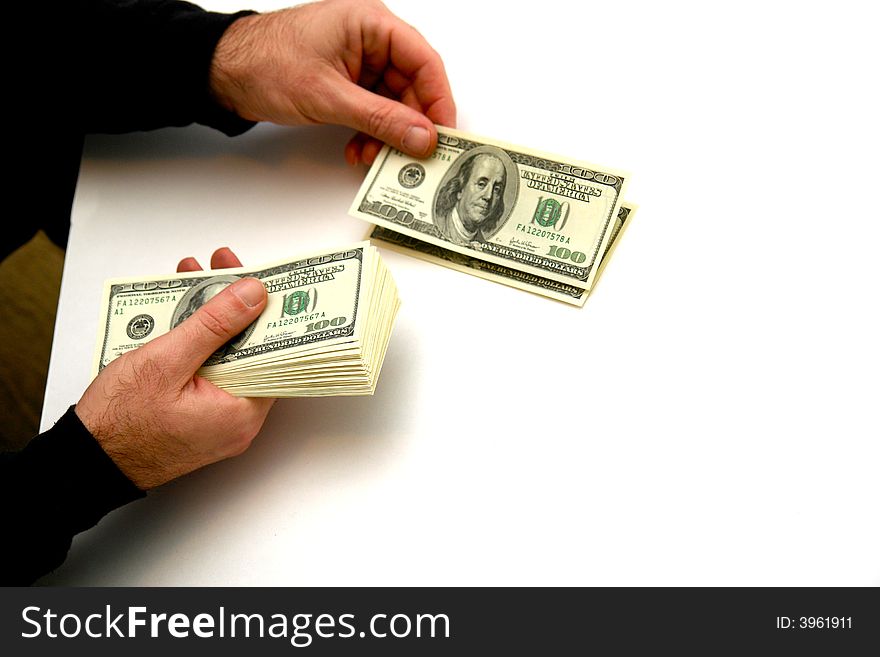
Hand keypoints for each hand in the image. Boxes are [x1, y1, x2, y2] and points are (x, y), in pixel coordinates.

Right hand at [75, 248, 274, 489]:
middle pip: (252, 351)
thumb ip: (214, 325)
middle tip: (222, 269)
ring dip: (215, 321)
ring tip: (196, 280)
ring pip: (230, 359)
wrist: (87, 461)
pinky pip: (213, 374)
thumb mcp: (167, 360)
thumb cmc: (119, 421)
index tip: (258, 278)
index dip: (266, 310)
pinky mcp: (203, 418)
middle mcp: (240, 421)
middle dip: (236, 307)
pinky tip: (185, 314)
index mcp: (242, 411)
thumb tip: (253, 295)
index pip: (274, 352)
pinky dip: (202, 344)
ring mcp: (221, 422)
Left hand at [210, 0, 455, 164]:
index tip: (443, 136)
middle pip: (411, 87)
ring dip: (386, 135)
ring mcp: (359, 60)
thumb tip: (421, 137)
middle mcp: (370, 39)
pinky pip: (373, 110)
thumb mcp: (329, 97)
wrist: (223, 71)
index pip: (424, 62)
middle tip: (408, 157)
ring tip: (372, 156)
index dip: (438, 101)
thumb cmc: (265, 63)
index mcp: (371, 23)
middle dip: (407, 126)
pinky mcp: (347, 81)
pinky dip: (370, 132)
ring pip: (393, 104)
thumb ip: (381, 119)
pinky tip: (358, 149)